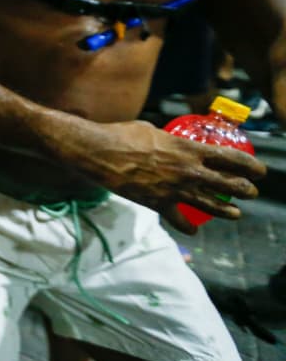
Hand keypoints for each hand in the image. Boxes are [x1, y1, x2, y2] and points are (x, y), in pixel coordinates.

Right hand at [91, 120, 265, 232]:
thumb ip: (169, 140)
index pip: (232, 158)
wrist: (99, 152)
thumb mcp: (152, 130)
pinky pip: (180, 221)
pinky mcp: (159, 204)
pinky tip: (192, 230)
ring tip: (235, 214)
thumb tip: (170, 142)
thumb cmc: (123, 134)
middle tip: (250, 192)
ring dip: (227, 211)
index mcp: (189, 149)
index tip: (260, 171)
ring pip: (212, 205)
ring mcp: (175, 190)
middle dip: (245, 190)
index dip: (251, 166)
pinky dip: (188, 227)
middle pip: (229, 184)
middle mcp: (189, 171)